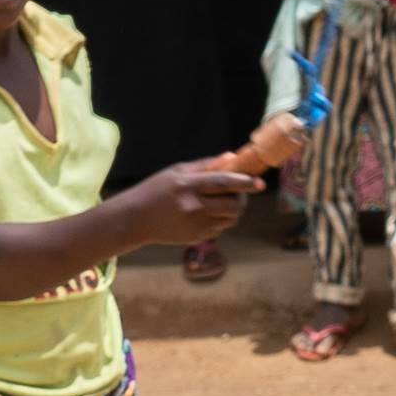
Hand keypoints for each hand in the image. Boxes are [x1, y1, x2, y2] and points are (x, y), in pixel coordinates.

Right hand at [130, 162, 257, 245]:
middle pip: (232, 205)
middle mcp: (193, 206)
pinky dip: (220, 220)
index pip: (222, 182)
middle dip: (241, 198)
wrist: (135, 219)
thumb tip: (232, 157)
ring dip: (233, 210)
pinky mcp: (196, 238)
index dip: (244, 182)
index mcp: (187, 185)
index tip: (259, 183)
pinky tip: (206, 213)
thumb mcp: (177, 171)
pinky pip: (220, 228)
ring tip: (222, 201)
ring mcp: (195, 225)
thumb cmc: (156, 190)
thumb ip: (206, 165)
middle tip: (239, 192)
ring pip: (230, 219)